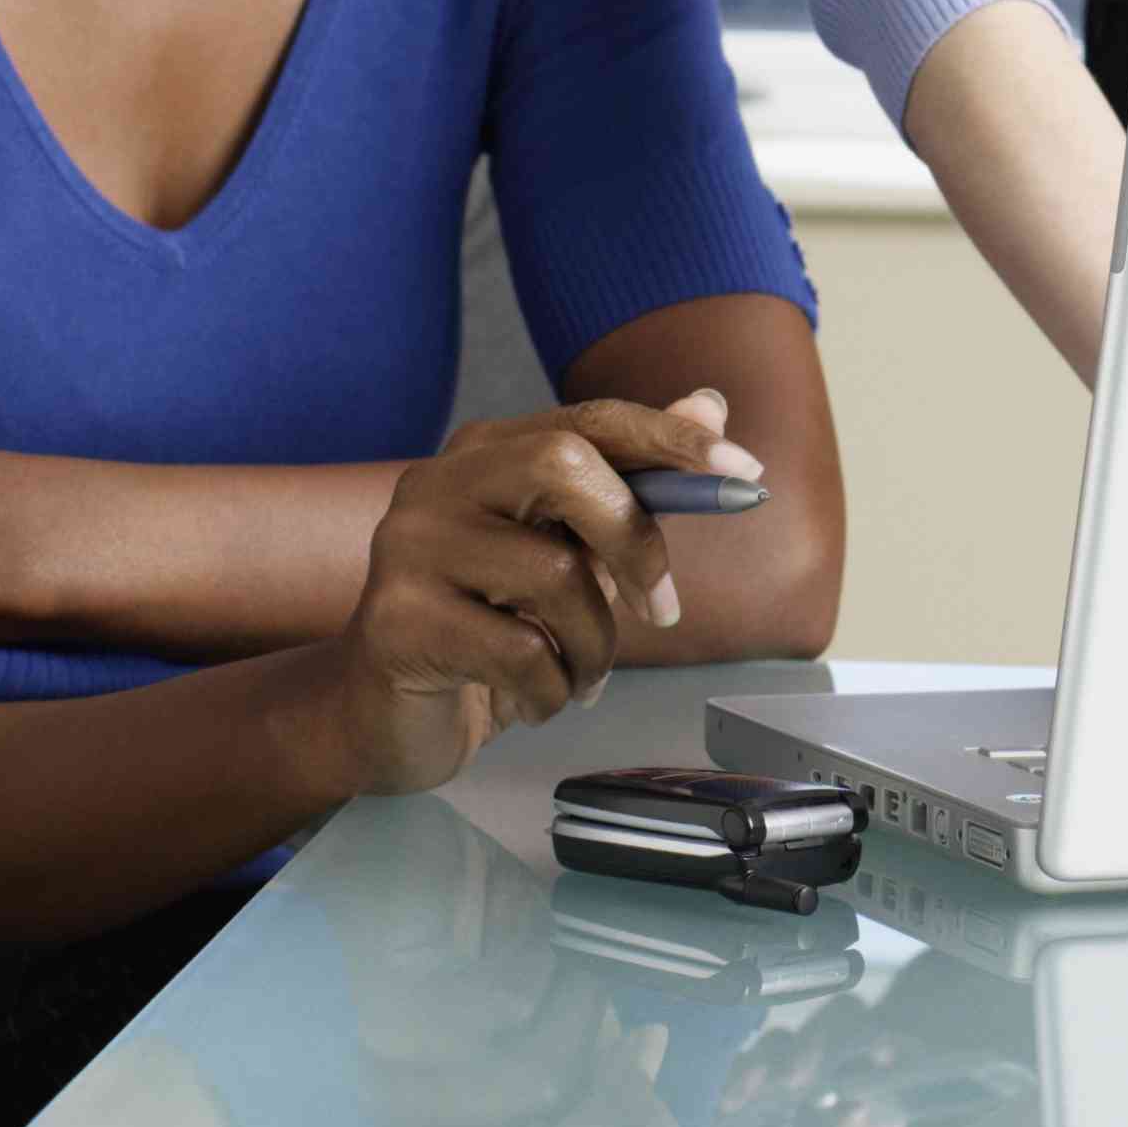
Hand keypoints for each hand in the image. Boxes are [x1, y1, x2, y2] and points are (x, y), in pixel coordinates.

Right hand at [321, 393, 736, 800]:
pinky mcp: (394, 623)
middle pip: (563, 467)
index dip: (671, 439)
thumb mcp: (568, 553)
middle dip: (634, 542)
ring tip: (583, 674)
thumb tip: (709, 406)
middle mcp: (438, 483)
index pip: (591, 419)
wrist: (382, 720)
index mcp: (485, 452)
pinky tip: (535, 701)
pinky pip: (517, 650)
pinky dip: (551, 688)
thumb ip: (632, 483)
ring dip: (595, 642)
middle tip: (663, 608)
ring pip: (551, 572)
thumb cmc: (487, 626)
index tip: (745, 473)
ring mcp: (406, 548)